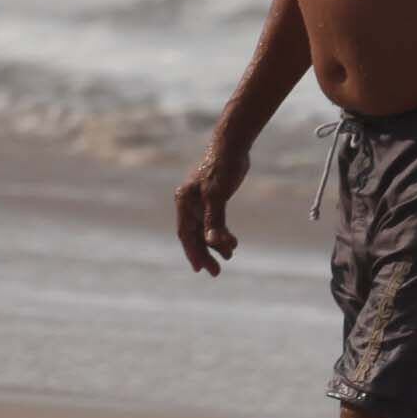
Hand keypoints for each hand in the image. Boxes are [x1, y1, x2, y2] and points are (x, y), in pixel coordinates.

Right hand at [175, 145, 247, 274]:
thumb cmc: (224, 167)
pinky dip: (221, 232)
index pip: (185, 234)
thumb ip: (214, 220)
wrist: (232, 145)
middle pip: (194, 234)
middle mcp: (188, 203)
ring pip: (204, 229)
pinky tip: (231, 241)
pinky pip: (213, 221)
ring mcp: (199, 200)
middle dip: (204, 253)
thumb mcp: (218, 195)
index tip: (200, 269)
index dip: (192, 252)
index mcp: (184, 202)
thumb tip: (212, 243)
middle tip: (216, 272)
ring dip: (216, 244)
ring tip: (230, 255)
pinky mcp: (211, 198)